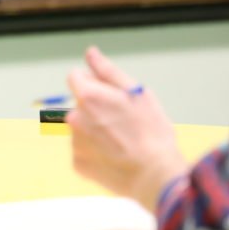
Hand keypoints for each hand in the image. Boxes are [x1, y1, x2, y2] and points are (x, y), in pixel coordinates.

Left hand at [66, 46, 187, 212]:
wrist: (155, 176)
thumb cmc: (151, 132)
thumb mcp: (136, 93)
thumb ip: (107, 71)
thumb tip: (90, 53)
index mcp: (87, 96)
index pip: (75, 76)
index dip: (94, 82)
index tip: (110, 95)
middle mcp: (73, 118)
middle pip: (80, 104)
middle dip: (96, 108)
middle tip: (123, 122)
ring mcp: (74, 142)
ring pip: (81, 128)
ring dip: (95, 130)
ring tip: (121, 141)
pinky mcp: (78, 163)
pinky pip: (84, 150)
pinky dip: (96, 152)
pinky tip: (115, 156)